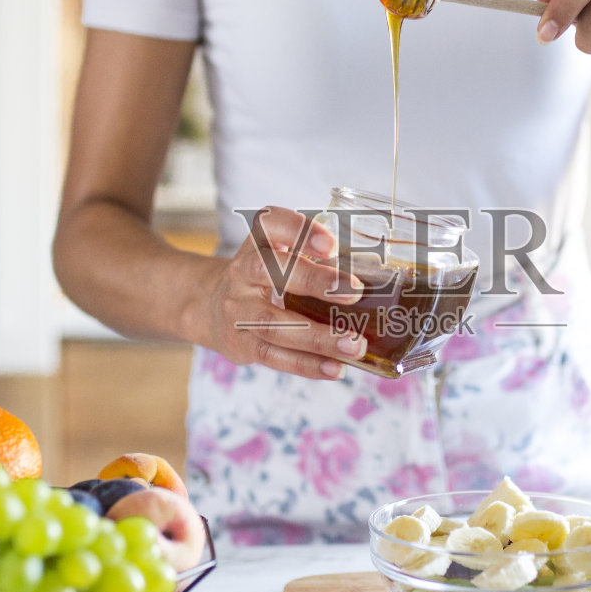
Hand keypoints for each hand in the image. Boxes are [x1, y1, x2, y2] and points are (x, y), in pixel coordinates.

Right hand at [189, 206, 366, 380]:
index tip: (330, 245)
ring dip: (317, 336)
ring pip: (274, 324)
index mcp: (258, 242)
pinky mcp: (241, 343)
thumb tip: (380, 278)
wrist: (210, 305)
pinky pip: (274, 356)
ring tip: (354, 344)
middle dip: (313, 281)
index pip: (271, 224)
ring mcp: (238, 310)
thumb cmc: (266, 276)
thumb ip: (317, 258)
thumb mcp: (281, 253)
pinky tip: (335, 368)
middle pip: (270, 270)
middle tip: (354, 292)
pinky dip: (307, 365)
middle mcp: (243, 272)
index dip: (300, 231)